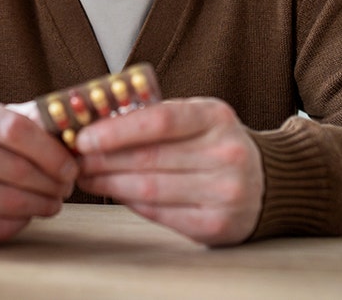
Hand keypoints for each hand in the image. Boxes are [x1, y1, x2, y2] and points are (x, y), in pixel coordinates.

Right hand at [0, 97, 77, 246]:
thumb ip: (32, 122)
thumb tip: (73, 130)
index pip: (16, 130)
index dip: (51, 152)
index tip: (71, 168)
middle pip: (15, 168)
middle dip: (50, 183)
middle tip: (65, 189)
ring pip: (6, 201)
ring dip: (39, 205)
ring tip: (51, 203)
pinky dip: (17, 224)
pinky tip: (25, 216)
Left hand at [74, 97, 263, 245]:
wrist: (266, 182)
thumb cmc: (216, 144)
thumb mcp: (197, 117)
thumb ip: (156, 117)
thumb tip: (96, 125)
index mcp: (217, 117)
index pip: (159, 121)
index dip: (116, 130)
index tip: (83, 136)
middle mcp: (226, 154)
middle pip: (148, 158)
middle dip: (102, 159)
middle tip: (75, 159)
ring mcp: (224, 192)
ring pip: (149, 189)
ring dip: (110, 183)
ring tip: (88, 176)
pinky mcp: (216, 224)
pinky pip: (160, 213)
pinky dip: (131, 202)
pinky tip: (115, 191)